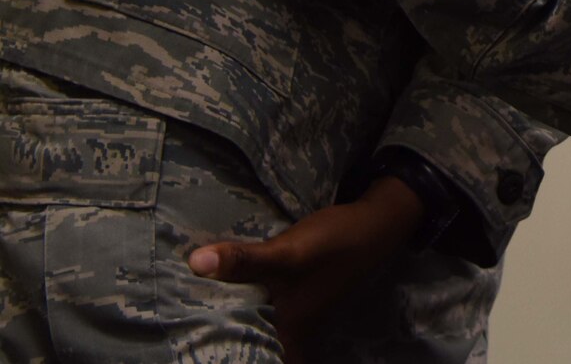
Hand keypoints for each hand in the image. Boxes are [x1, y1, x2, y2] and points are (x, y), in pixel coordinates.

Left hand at [189, 176, 423, 360]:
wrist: (374, 226)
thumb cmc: (333, 245)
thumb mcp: (287, 253)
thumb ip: (243, 261)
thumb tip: (194, 263)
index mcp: (288, 334)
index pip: (251, 361)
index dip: (224, 359)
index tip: (196, 356)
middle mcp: (292, 336)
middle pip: (252, 352)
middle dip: (224, 346)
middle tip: (189, 341)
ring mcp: (296, 322)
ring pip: (256, 337)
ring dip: (232, 331)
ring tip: (197, 324)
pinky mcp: (295, 305)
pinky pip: (261, 321)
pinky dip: (245, 317)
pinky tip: (228, 302)